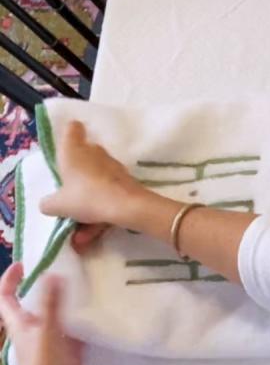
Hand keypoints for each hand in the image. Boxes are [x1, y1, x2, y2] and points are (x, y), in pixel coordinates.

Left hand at [0, 263, 83, 364]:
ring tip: (81, 285)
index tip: (23, 264)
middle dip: (42, 286)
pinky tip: (94, 312)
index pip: (6, 298)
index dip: (9, 280)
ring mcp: (50, 341)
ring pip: (54, 315)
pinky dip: (80, 319)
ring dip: (64, 301)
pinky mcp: (68, 351)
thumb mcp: (47, 333)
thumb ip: (51, 305)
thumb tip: (52, 273)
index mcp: (20, 326)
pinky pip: (73, 330)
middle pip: (32, 304)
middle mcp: (32, 331)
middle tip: (61, 270)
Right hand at [39, 121, 144, 252]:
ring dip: (88, 207)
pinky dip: (102, 213)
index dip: (70, 132)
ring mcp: (113, 167)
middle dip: (77, 177)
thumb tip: (48, 204)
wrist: (127, 207)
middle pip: (84, 157)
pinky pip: (108, 196)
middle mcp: (94, 154)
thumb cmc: (86, 197)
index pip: (72, 129)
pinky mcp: (126, 182)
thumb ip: (49, 203)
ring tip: (82, 235)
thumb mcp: (58, 205)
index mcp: (74, 151)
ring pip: (96, 183)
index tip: (67, 141)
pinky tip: (96, 233)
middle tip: (69, 197)